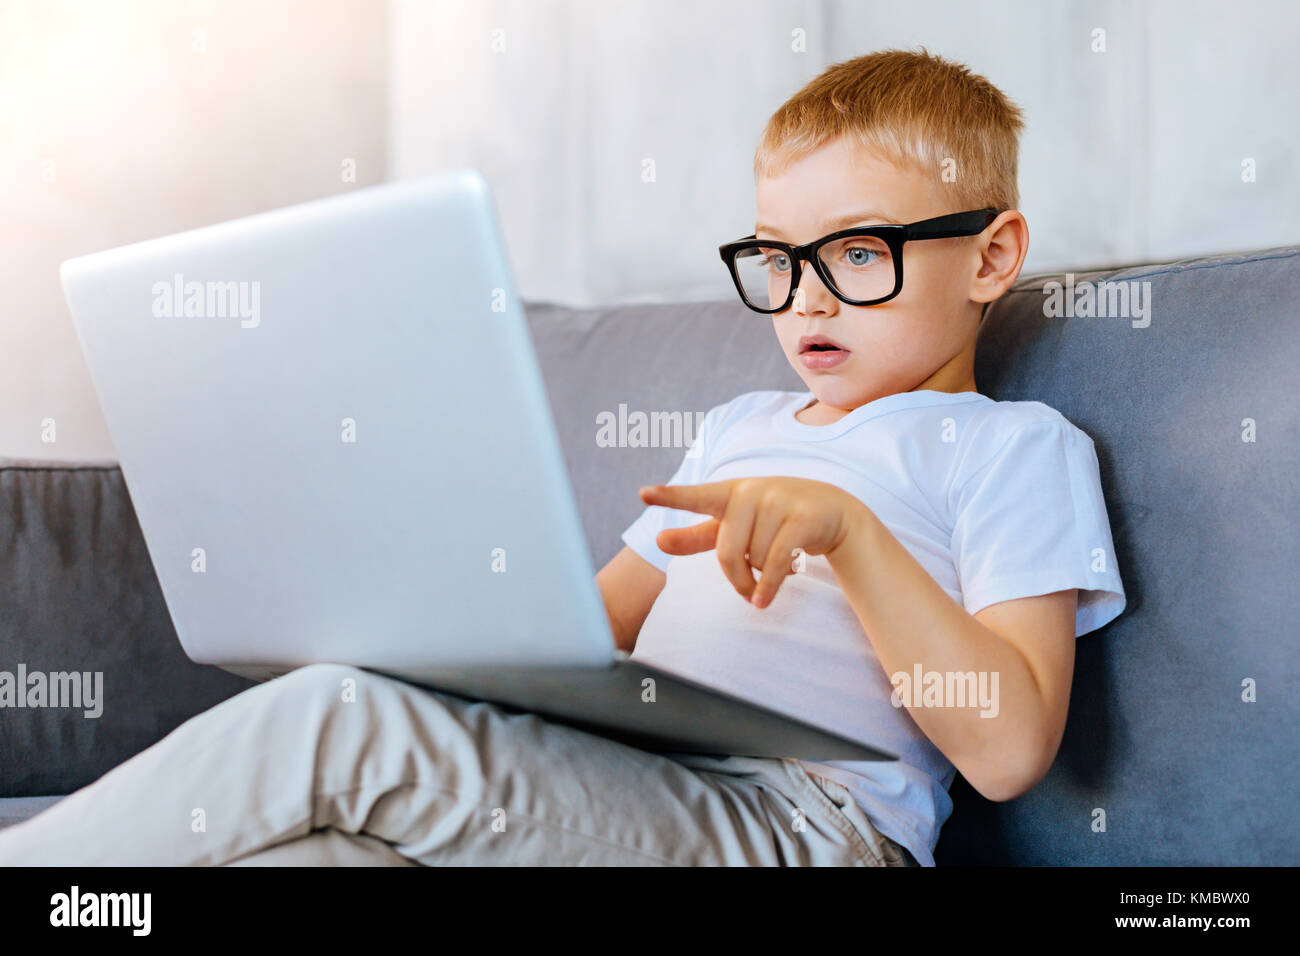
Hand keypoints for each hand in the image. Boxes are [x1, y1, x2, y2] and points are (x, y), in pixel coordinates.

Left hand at [638, 477, 866, 607]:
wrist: (832, 512)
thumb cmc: (773, 520)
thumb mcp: (734, 526)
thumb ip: (696, 535)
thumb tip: (658, 540)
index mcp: (729, 493)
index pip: (696, 496)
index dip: (670, 497)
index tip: (643, 494)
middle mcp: (751, 491)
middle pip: (726, 551)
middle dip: (735, 577)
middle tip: (745, 589)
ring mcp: (778, 501)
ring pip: (754, 559)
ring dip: (760, 578)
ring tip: (772, 574)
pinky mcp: (802, 518)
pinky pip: (776, 562)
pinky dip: (769, 586)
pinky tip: (765, 600)